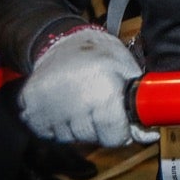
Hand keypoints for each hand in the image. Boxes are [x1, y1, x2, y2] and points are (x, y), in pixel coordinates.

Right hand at [18, 27, 156, 146]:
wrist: (61, 40)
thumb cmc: (99, 55)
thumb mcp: (128, 71)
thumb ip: (138, 105)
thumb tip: (149, 136)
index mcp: (103, 91)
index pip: (115, 136)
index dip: (121, 131)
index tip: (120, 121)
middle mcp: (75, 103)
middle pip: (93, 139)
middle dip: (100, 128)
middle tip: (98, 105)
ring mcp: (49, 108)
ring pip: (71, 138)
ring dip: (78, 127)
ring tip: (79, 100)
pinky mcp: (30, 109)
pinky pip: (49, 134)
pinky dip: (57, 125)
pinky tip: (63, 105)